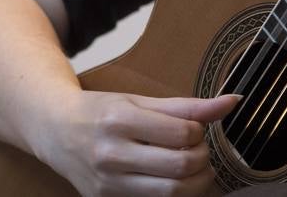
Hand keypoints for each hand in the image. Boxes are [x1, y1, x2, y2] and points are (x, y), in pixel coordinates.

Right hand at [37, 91, 238, 196]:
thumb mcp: (140, 100)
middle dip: (203, 158)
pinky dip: (174, 194)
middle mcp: (112, 154)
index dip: (200, 131)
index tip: (196, 129)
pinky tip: (174, 181)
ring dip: (196, 182)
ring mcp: (107, 182)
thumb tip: (231, 102)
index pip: (182, 132)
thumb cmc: (101, 111)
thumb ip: (187, 106)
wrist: (55, 130)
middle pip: (181, 166)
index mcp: (121, 120)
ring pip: (171, 192)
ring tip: (193, 168)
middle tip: (200, 150)